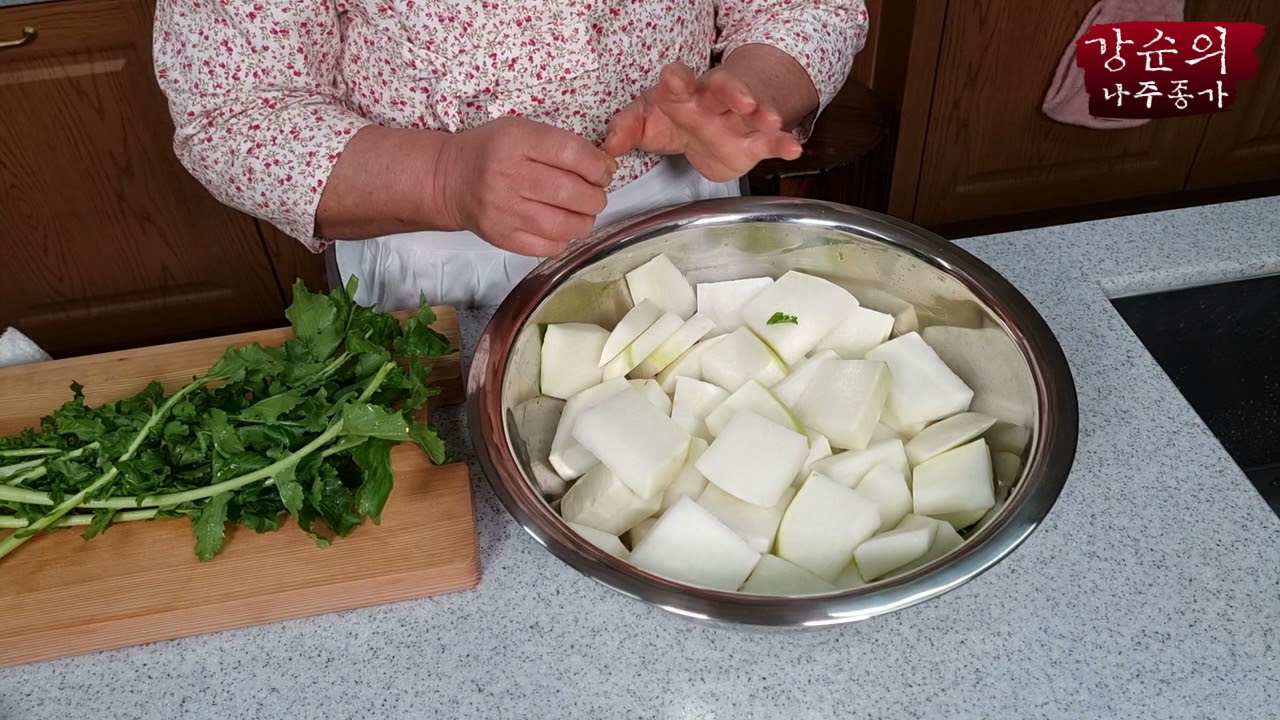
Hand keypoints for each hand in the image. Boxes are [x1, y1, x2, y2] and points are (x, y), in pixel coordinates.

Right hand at [437, 116, 615, 256]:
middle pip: (571, 192)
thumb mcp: (522, 131)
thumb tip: (605, 168)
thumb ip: (562, 145)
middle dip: (596, 197)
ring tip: (582, 213)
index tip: (603, 173)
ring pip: (564, 224)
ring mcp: (504, 210)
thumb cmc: (492, 152)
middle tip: (595, 196)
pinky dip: (564, 239)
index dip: (597, 166)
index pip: (571, 153)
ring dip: (585, 221)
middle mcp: (508, 176)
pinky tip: (561, 228)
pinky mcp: (502, 237)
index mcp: (516, 141)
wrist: (449, 180)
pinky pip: (548, 246)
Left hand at [603, 63, 802, 181]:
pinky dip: (782, 144)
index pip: (679, 79)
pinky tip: (793, 148)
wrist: (707, 131)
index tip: (674, 82)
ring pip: (751, 112)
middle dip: (731, 91)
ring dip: (761, 113)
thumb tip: (609, 146)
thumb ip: (627, 129)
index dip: (677, 80)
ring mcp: (735, 120)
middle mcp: (712, 101)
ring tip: (769, 118)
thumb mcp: (648, 121)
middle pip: (723, 90)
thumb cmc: (678, 117)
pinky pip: (769, 142)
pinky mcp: (752, 142)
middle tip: (739, 98)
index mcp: (683, 92)